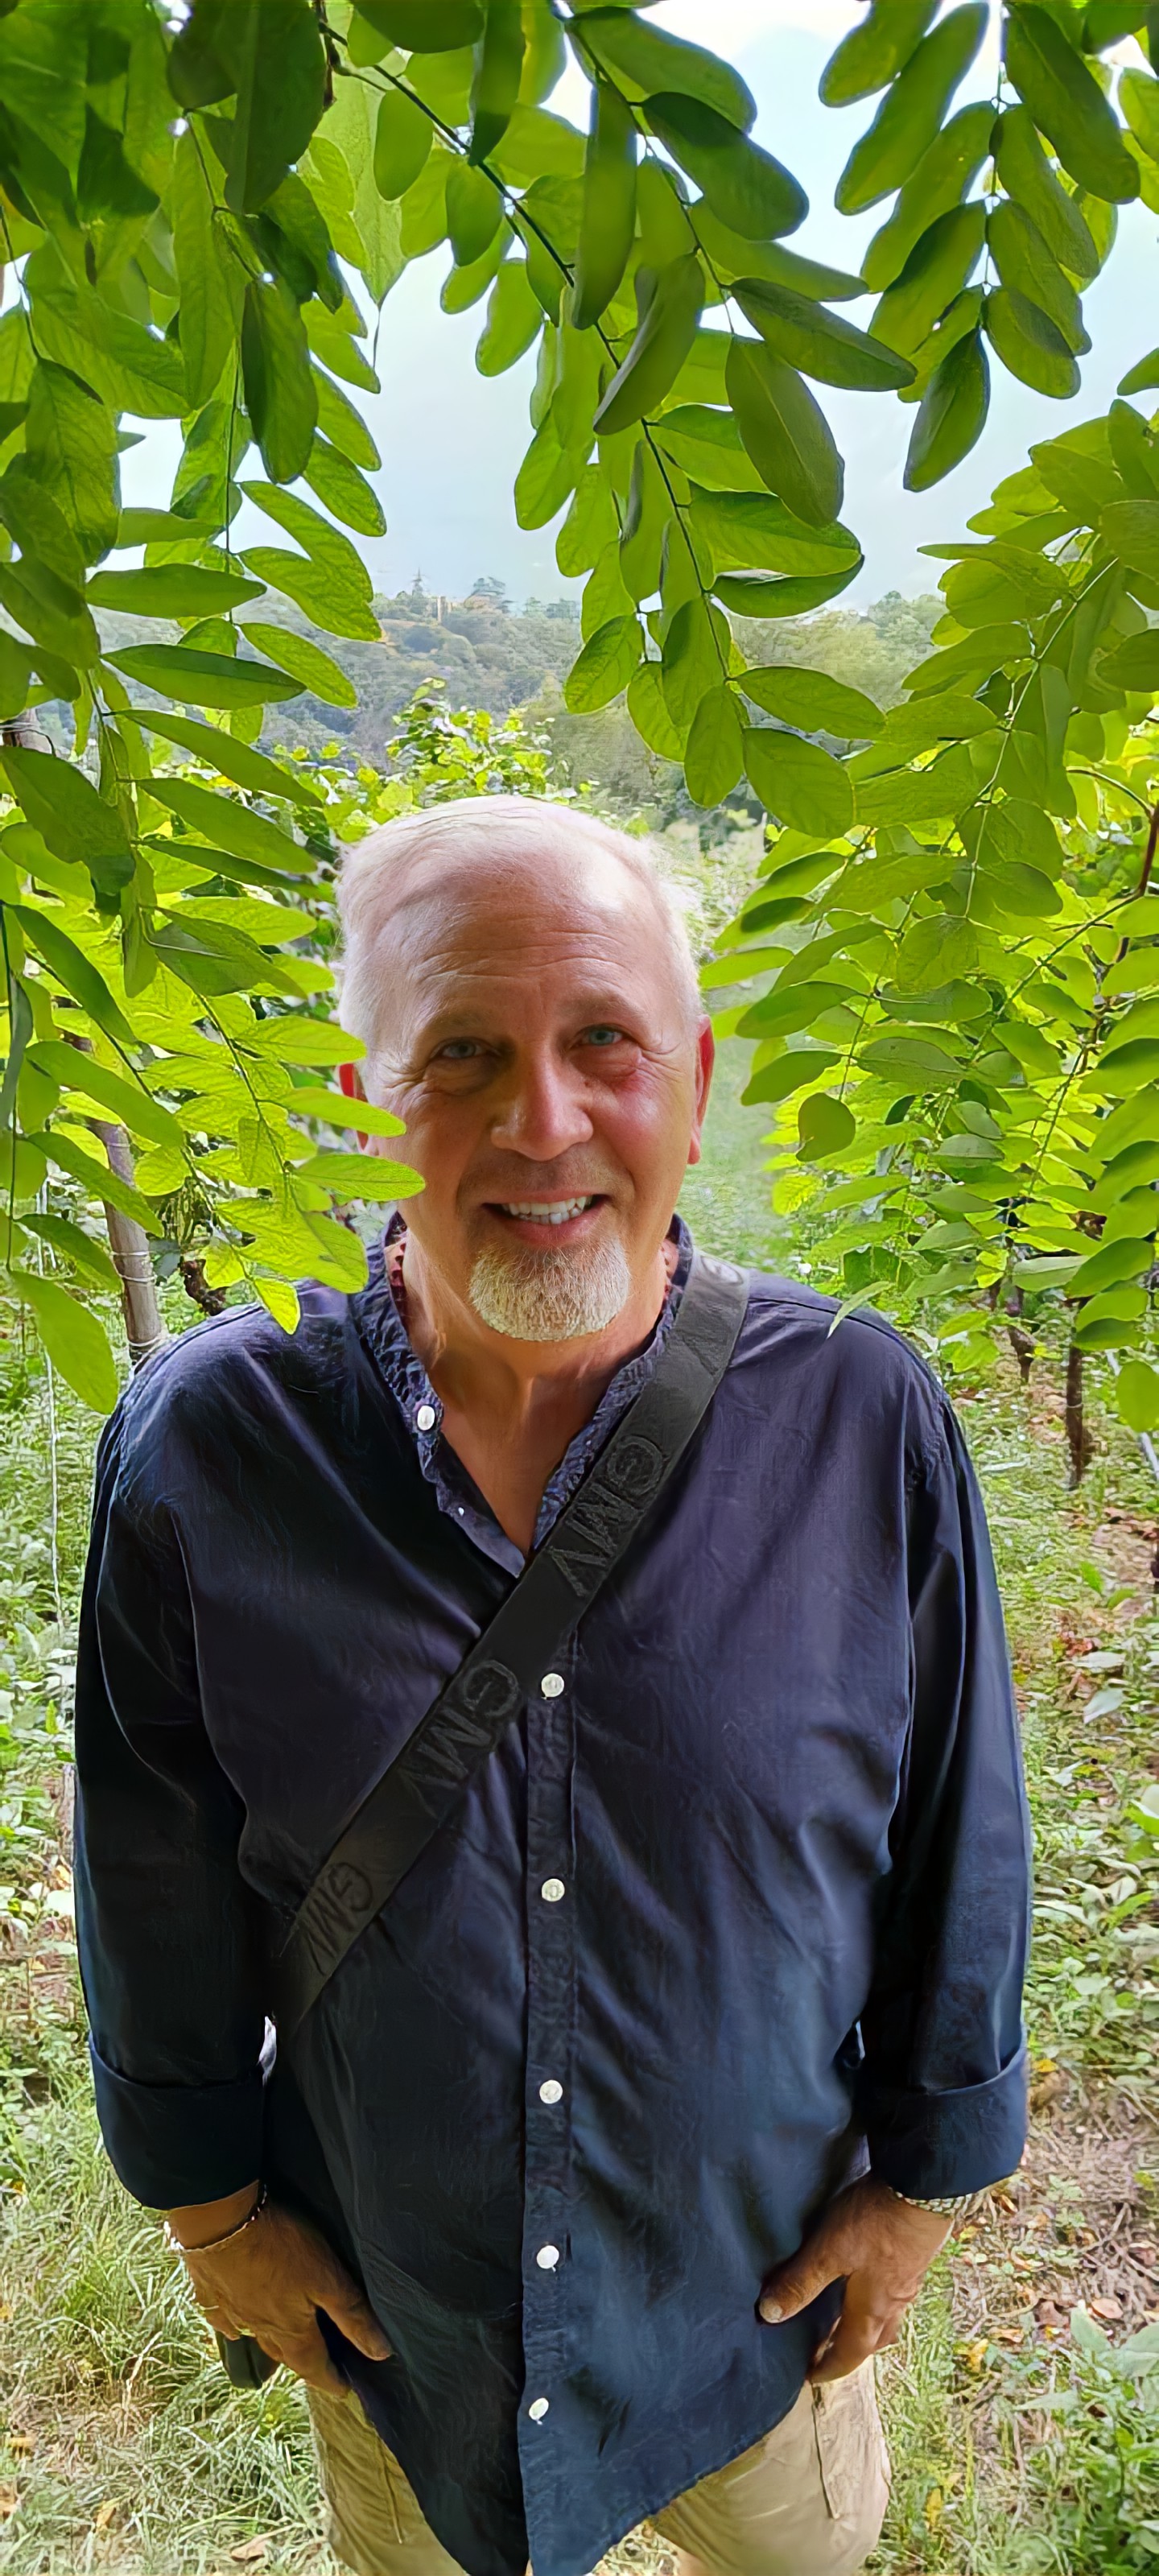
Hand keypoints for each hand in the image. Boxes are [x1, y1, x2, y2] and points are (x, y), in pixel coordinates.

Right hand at [172, 2191, 391, 2392]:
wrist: (217, 2220)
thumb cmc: (279, 2245)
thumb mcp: (327, 2277)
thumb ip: (353, 2316)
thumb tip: (380, 2353)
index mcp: (291, 2331)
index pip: (316, 2367)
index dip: (333, 2380)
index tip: (344, 2390)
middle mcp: (260, 2331)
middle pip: (287, 2355)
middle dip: (305, 2363)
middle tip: (320, 2365)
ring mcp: (231, 2314)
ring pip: (256, 2339)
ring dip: (273, 2345)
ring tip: (285, 2344)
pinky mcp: (210, 2293)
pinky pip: (225, 2320)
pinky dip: (235, 2327)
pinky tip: (236, 2325)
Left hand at [759, 2175, 951, 2383]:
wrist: (925, 2189)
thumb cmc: (876, 2223)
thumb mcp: (828, 2251)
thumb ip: (800, 2282)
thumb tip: (769, 2315)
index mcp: (871, 2310)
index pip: (849, 2353)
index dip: (828, 2368)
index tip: (810, 2377)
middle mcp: (893, 2302)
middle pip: (872, 2341)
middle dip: (849, 2351)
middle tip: (826, 2351)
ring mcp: (908, 2280)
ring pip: (886, 2317)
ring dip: (866, 2325)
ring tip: (846, 2317)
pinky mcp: (915, 2259)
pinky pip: (894, 2294)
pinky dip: (878, 2300)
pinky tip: (870, 2280)